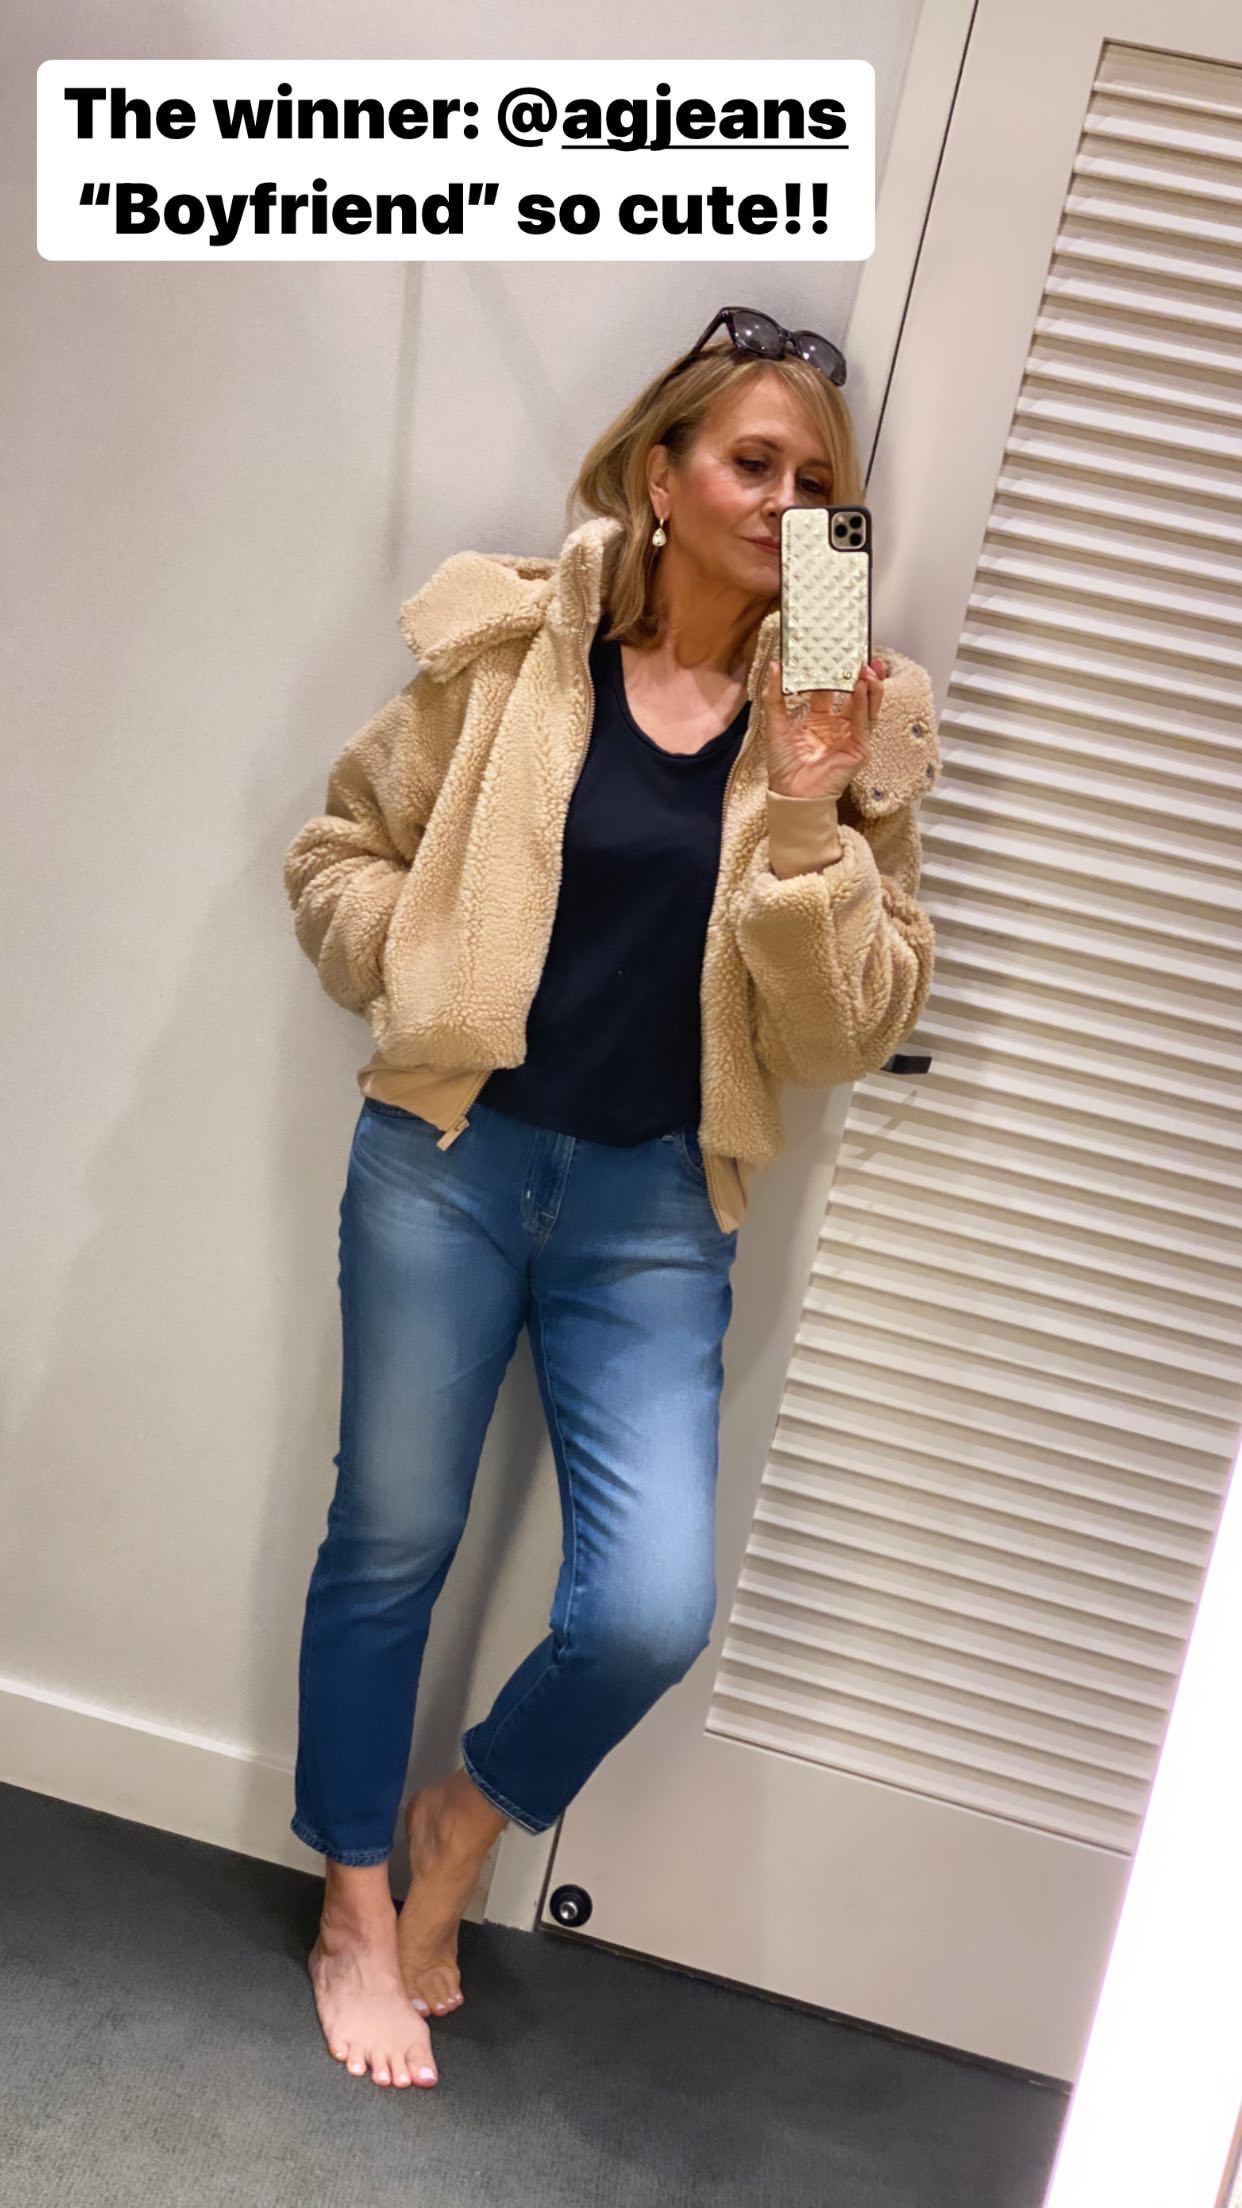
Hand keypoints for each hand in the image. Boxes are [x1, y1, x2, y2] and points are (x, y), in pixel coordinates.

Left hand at [763, 656, 886, 801]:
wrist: (791, 795)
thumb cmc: (784, 767)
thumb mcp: (776, 725)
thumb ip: (774, 696)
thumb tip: (774, 666)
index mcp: (819, 720)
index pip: (829, 690)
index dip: (831, 673)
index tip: (832, 653)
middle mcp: (837, 726)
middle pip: (853, 695)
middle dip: (858, 676)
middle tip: (858, 655)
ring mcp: (850, 737)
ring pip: (865, 707)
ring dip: (869, 687)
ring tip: (868, 668)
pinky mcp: (858, 749)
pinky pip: (863, 723)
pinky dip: (864, 704)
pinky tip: (863, 688)